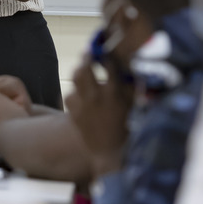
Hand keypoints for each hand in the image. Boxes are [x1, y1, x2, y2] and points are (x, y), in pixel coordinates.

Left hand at [66, 53, 132, 177]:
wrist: (111, 153)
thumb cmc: (127, 127)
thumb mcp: (133, 104)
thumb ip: (129, 85)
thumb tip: (126, 67)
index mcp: (115, 92)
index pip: (108, 63)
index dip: (107, 54)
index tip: (107, 50)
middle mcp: (97, 95)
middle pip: (85, 66)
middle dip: (87, 56)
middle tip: (89, 53)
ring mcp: (83, 104)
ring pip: (75, 78)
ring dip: (79, 72)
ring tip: (83, 70)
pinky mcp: (73, 113)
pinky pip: (69, 95)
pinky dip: (75, 93)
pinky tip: (81, 95)